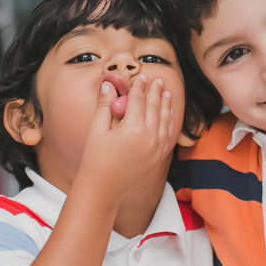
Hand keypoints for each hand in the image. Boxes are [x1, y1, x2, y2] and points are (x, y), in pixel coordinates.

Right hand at [79, 76, 177, 193]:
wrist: (104, 188)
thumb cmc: (96, 159)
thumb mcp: (97, 130)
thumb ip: (105, 105)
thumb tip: (109, 85)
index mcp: (134, 129)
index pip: (139, 100)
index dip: (139, 86)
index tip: (141, 76)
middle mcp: (150, 137)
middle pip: (155, 107)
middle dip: (156, 91)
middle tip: (157, 79)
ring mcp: (157, 148)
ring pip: (165, 119)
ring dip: (166, 104)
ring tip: (166, 92)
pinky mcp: (159, 156)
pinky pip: (168, 134)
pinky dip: (170, 121)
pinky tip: (168, 114)